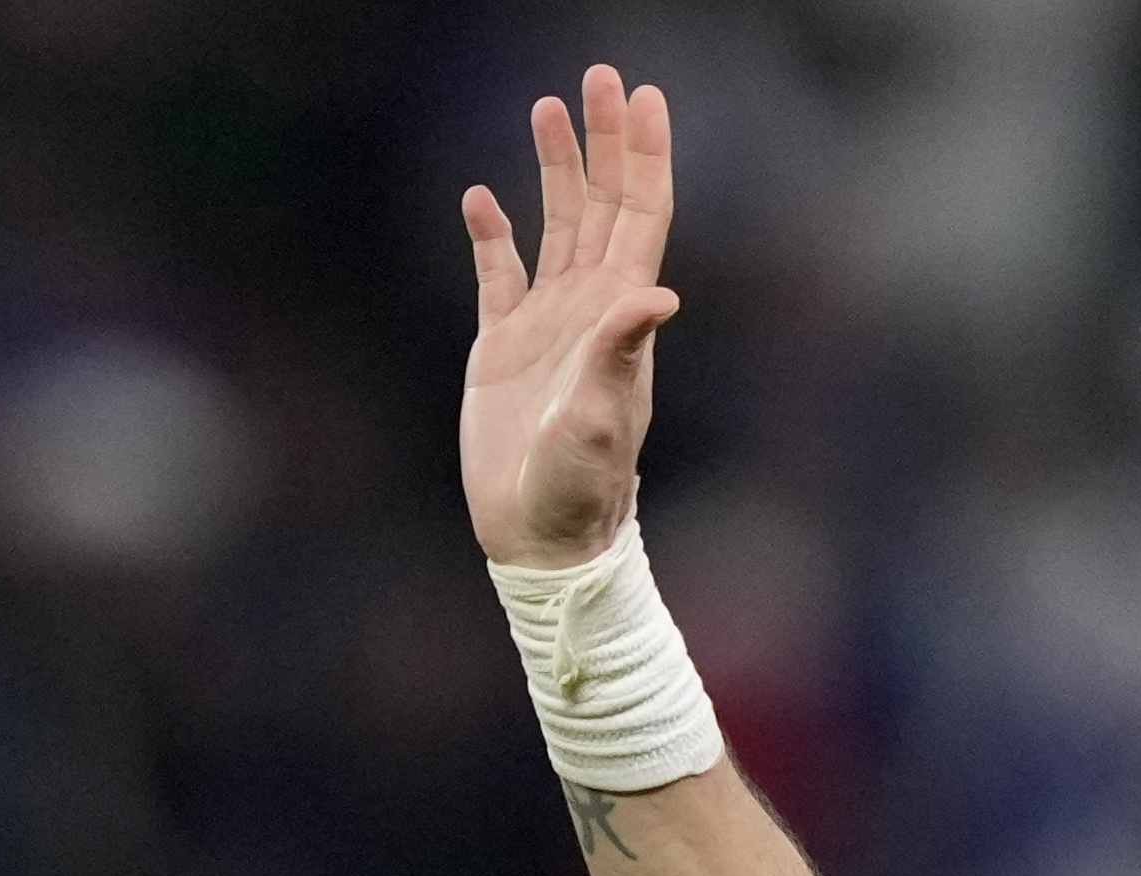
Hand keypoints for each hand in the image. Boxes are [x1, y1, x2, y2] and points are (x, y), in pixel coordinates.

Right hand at [458, 67, 678, 567]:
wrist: (541, 535)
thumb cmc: (579, 488)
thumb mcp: (602, 419)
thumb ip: (623, 354)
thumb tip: (659, 293)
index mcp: (620, 317)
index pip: (641, 217)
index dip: (645, 157)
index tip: (646, 97)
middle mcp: (591, 310)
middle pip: (602, 205)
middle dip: (604, 140)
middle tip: (600, 75)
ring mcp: (547, 325)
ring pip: (556, 226)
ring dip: (555, 168)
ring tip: (549, 106)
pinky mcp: (501, 346)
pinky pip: (498, 273)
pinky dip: (492, 233)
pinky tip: (481, 198)